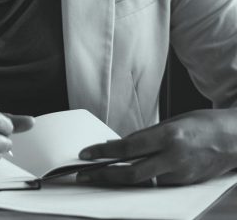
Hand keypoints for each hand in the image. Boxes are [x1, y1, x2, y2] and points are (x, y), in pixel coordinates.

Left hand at [78, 109, 236, 185]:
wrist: (235, 138)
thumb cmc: (203, 125)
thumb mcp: (170, 122)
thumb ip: (144, 136)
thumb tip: (117, 145)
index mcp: (169, 136)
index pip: (127, 147)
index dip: (103, 152)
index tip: (86, 155)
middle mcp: (175, 157)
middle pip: (133, 172)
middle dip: (105, 176)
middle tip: (85, 176)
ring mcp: (182, 173)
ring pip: (145, 181)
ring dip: (122, 179)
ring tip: (101, 176)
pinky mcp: (187, 183)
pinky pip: (158, 183)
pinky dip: (142, 180)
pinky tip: (129, 176)